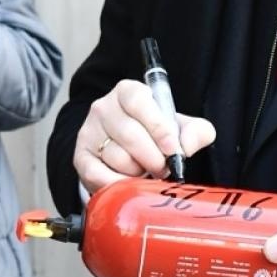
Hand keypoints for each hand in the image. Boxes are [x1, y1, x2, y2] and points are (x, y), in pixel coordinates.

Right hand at [73, 78, 216, 195]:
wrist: (128, 152)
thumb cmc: (154, 136)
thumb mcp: (179, 128)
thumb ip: (195, 131)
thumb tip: (186, 146)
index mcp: (127, 92)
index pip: (139, 102)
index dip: (158, 127)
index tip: (172, 149)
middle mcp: (103, 108)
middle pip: (130, 134)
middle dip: (153, 158)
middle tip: (163, 168)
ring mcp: (89, 132)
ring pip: (118, 157)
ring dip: (138, 172)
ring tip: (144, 172)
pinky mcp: (80, 157)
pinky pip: (99, 175)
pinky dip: (118, 184)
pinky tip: (129, 184)